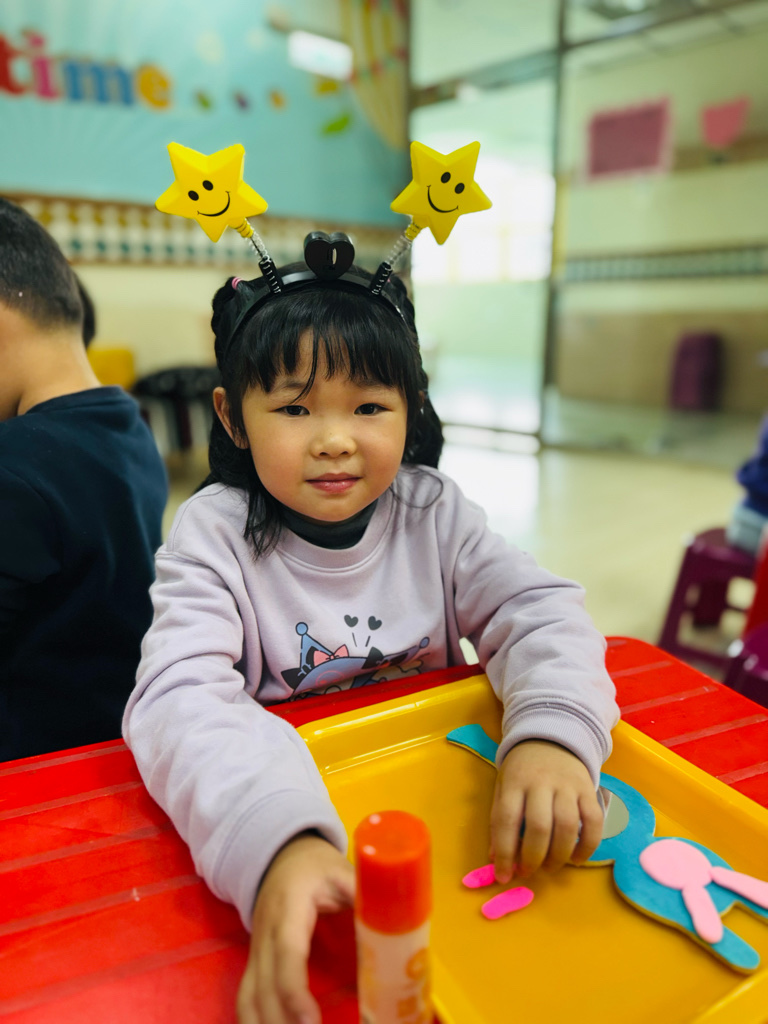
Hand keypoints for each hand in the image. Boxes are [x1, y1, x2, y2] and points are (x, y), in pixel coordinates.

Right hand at [237, 833, 354, 1023]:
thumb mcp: (341, 870)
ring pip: (248, 998)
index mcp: (289, 909)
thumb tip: (396, 917)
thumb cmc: (314, 864)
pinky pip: (246, 998)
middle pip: (265, 988)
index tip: (310, 1022)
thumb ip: (363, 891)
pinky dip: (254, 1022)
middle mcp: (266, 934)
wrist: (280, 855)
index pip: (288, 956)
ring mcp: (256, 950)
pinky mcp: (255, 961)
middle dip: (283, 1022)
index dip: (295, 992)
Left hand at [489, 740, 603, 882]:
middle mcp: (541, 783)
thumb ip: (499, 821)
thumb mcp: (503, 788)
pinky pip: (594, 821)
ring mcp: (567, 785)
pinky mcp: (588, 789)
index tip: (503, 876)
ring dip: (559, 855)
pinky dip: (587, 846)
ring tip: (551, 867)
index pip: (507, 820)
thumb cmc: (522, 771)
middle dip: (533, 858)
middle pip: (539, 826)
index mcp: (514, 782)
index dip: (505, 852)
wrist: (550, 738)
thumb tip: (497, 860)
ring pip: (568, 826)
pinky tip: (576, 859)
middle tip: (529, 872)